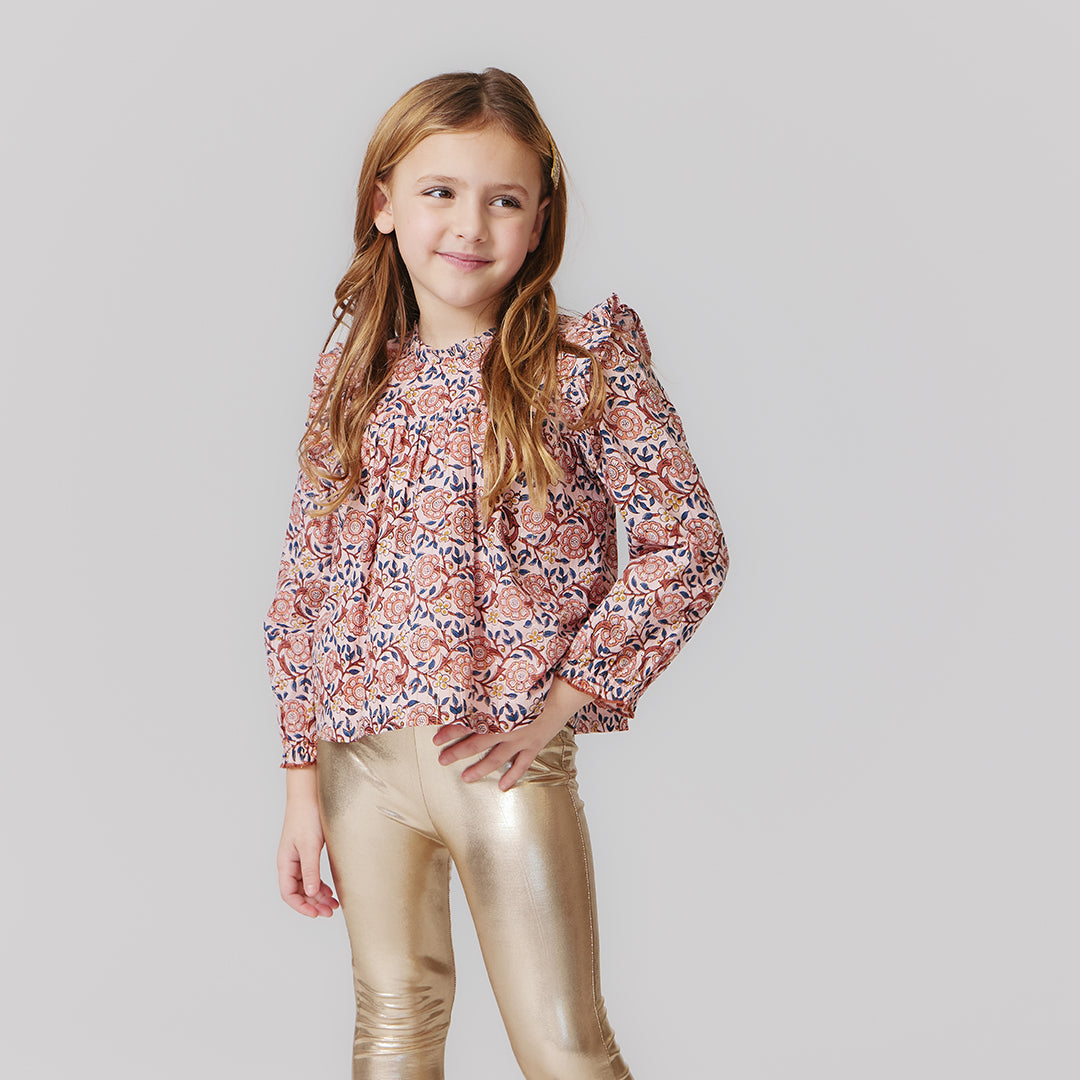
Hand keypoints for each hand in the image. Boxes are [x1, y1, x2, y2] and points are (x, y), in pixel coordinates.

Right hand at [277, 768, 338, 918]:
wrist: (310, 793)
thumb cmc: (307, 816)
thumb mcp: (310, 846)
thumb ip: (310, 870)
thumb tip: (311, 893)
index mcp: (285, 862)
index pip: (288, 894)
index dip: (302, 906)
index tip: (317, 913)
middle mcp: (290, 862)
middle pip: (299, 891)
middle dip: (314, 903)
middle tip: (331, 912)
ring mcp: (299, 856)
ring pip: (307, 884)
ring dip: (319, 896)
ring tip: (334, 904)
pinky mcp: (309, 850)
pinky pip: (312, 874)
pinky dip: (321, 884)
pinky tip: (332, 889)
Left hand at [432, 677, 594, 790]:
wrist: (564, 690)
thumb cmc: (537, 682)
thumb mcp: (509, 683)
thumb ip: (490, 689)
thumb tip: (468, 686)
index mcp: (499, 712)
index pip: (468, 722)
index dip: (451, 730)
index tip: (436, 737)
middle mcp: (507, 728)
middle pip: (477, 743)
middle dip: (458, 751)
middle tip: (442, 759)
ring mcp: (521, 739)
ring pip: (496, 758)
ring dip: (480, 769)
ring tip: (465, 777)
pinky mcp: (534, 744)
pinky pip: (522, 765)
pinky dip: (512, 776)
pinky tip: (502, 786)